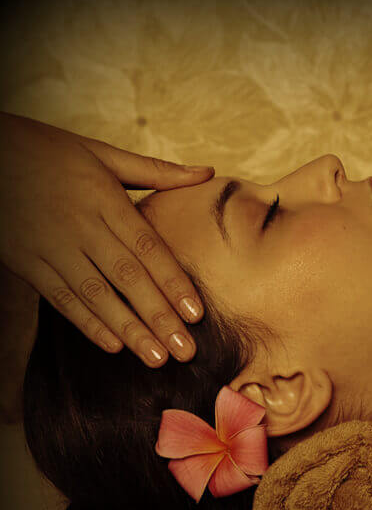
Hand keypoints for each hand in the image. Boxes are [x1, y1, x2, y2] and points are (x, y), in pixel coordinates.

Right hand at [0, 111, 213, 366]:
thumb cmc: (47, 151)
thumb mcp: (102, 154)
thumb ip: (157, 171)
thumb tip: (208, 173)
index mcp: (105, 201)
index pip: (148, 248)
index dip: (173, 283)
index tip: (196, 315)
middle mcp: (81, 227)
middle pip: (127, 278)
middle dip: (159, 317)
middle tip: (186, 351)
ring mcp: (51, 247)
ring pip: (96, 295)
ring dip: (128, 329)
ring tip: (156, 358)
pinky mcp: (25, 262)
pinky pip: (60, 298)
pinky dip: (86, 323)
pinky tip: (112, 346)